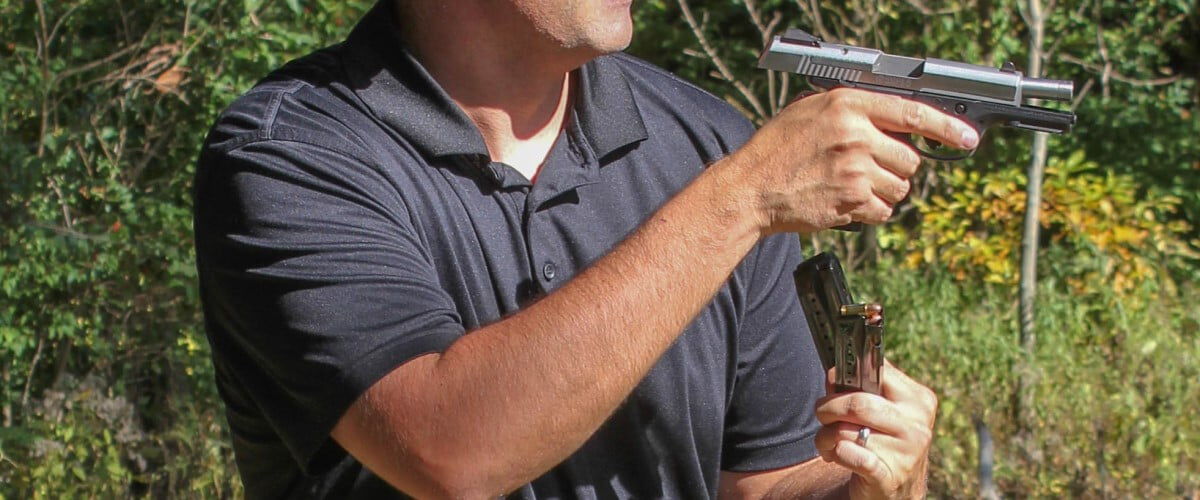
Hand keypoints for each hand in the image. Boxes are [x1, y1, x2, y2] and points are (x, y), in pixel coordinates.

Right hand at [728, 88, 978, 233]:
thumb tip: (895, 119)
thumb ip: (852, 111)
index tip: (967, 137)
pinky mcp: (852, 201)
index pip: (912, 113)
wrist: (750, 188)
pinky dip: (870, 211)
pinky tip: (845, 202)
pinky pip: (884, 210)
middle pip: (910, 159)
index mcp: (847, 105)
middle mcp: (856, 135)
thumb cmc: (776, 150)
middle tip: (867, 168)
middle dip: (895, 168)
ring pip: (900, 187)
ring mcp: (856, 170)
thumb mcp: (811, 112)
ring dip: (883, 191)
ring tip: (850, 186)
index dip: (946, 127)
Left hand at [814, 360, 937, 499]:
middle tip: (822, 414)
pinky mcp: (889, 477)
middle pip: (858, 403)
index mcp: (918, 400)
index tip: (833, 382)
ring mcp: (906, 454)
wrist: (898, 488)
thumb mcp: (884, 410)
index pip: (877, 373)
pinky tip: (837, 455)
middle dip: (828, 407)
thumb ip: (863, 388)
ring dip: (825, 435)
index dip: (846, 376)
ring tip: (827, 440)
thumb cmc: (883, 439)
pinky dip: (835, 453)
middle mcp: (916, 426)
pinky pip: (848, 455)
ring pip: (845, 430)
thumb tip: (834, 375)